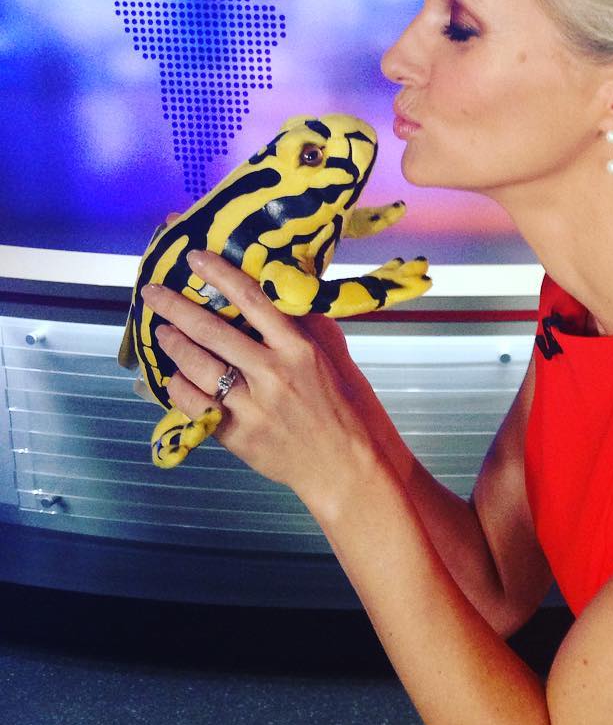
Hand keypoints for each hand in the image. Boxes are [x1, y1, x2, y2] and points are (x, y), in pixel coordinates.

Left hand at [140, 249, 375, 506]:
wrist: (347, 466)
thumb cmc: (347, 407)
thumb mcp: (336, 357)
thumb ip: (308, 326)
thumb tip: (282, 293)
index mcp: (299, 349)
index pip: (252, 300)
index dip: (219, 274)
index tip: (195, 258)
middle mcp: (272, 374)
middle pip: (212, 331)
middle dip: (176, 307)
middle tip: (153, 292)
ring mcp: (252, 407)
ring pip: (197, 367)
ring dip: (173, 345)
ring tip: (162, 331)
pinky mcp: (237, 435)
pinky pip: (194, 404)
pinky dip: (178, 387)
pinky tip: (174, 376)